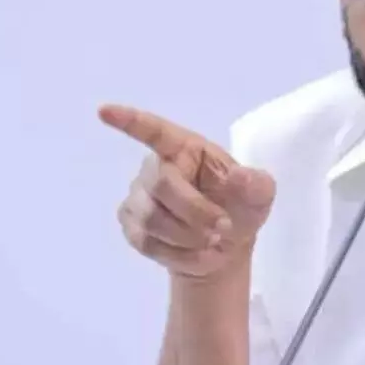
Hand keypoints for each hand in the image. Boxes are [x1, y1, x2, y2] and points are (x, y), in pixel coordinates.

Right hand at [99, 104, 274, 279]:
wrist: (222, 247)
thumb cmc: (239, 209)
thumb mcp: (260, 196)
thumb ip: (256, 185)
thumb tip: (240, 176)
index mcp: (186, 149)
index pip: (155, 131)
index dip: (130, 121)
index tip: (105, 111)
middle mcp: (156, 167)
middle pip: (162, 187)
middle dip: (195, 212)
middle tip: (222, 228)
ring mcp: (139, 196)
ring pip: (152, 219)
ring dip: (188, 237)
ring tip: (211, 241)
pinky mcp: (130, 224)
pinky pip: (146, 241)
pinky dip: (176, 253)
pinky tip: (193, 251)